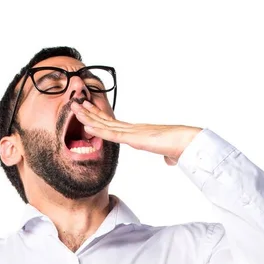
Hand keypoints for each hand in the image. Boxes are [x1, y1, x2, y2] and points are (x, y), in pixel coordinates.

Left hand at [70, 100, 201, 165]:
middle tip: (75, 103)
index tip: (89, 112)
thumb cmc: (182, 147)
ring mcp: (133, 132)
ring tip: (74, 108)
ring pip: (106, 124)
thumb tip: (169, 160)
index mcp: (140, 133)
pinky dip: (99, 130)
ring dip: (88, 117)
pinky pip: (113, 135)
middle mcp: (134, 129)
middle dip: (90, 112)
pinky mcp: (135, 138)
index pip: (116, 125)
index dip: (101, 118)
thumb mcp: (170, 154)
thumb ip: (167, 156)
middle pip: (107, 120)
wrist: (190, 142)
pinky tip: (87, 126)